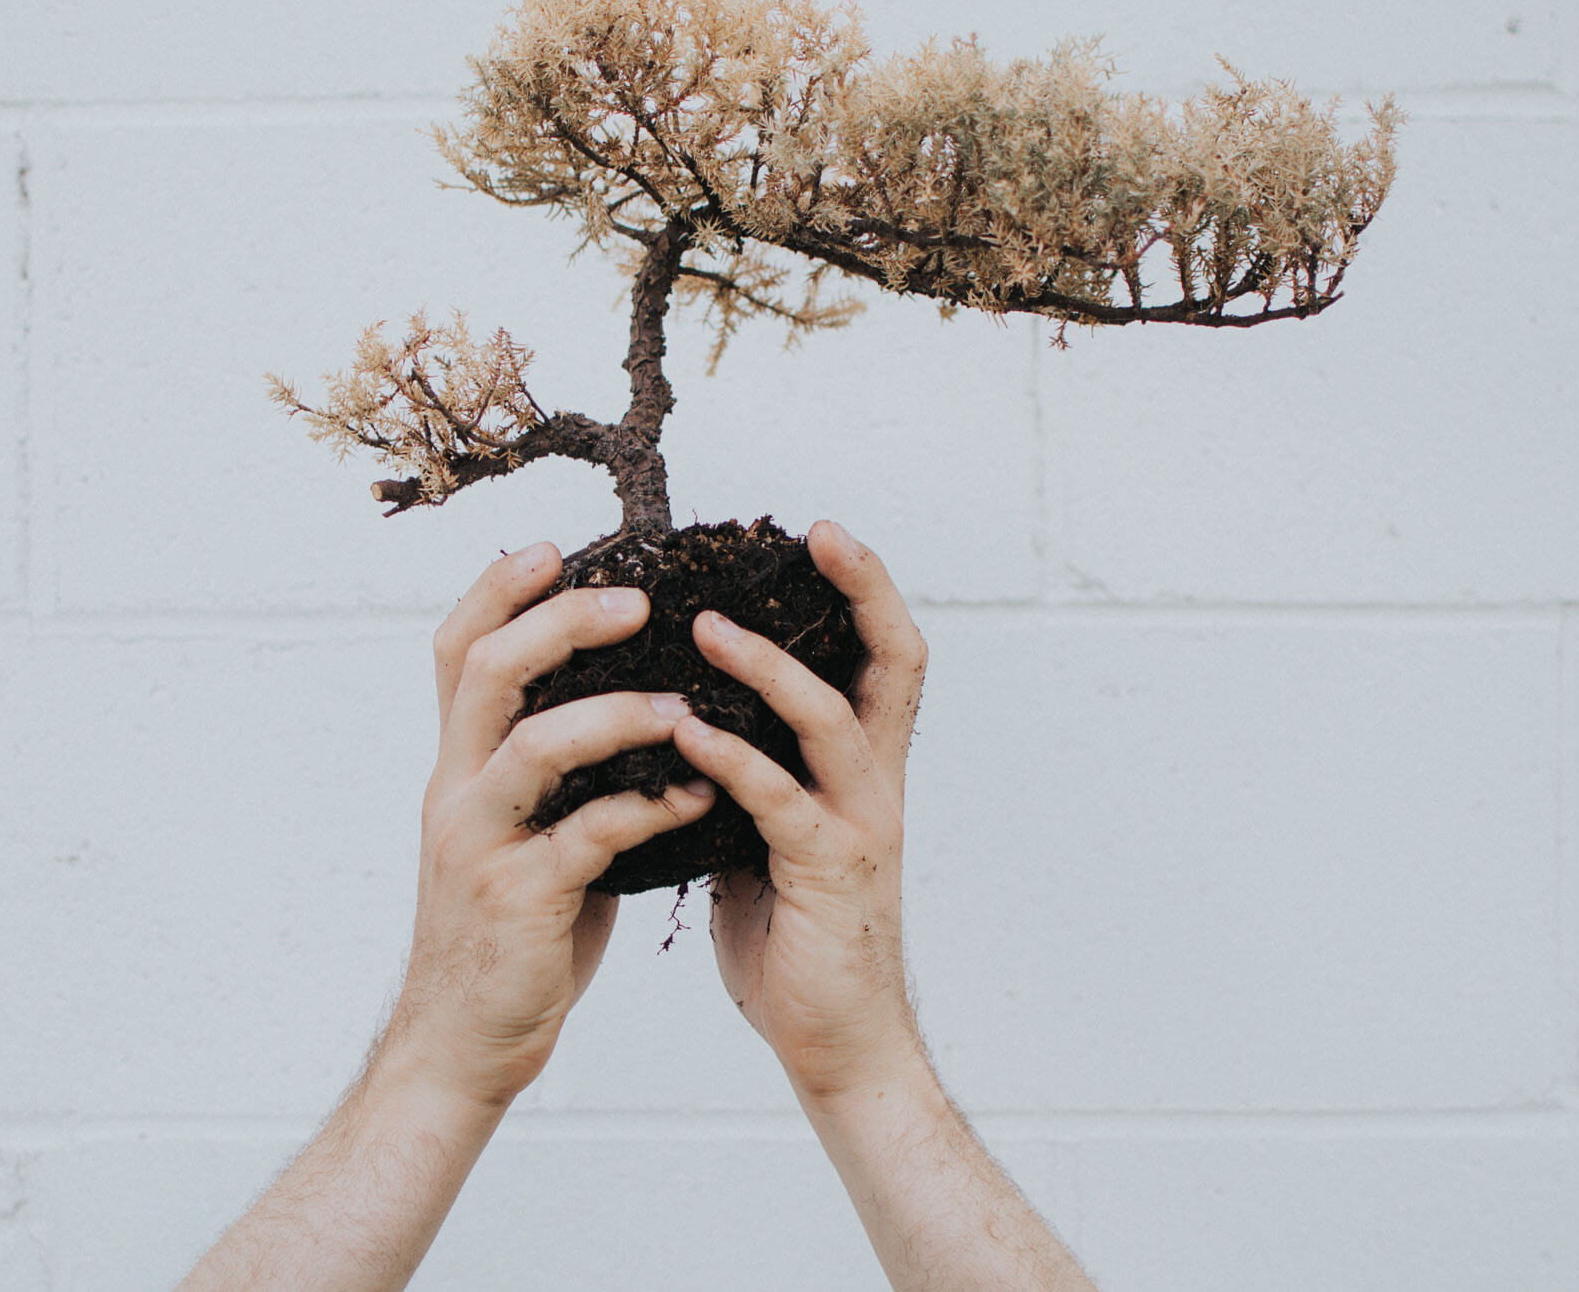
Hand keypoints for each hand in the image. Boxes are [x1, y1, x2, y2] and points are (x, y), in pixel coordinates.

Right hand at [382, 541, 715, 1109]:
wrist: (464, 1045)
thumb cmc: (511, 935)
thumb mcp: (519, 836)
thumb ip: (557, 777)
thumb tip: (630, 711)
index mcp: (458, 768)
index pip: (459, 651)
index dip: (498, 591)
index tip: (556, 547)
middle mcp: (456, 791)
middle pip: (489, 670)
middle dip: (561, 621)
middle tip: (637, 601)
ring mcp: (482, 843)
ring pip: (534, 745)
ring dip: (614, 714)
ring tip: (682, 705)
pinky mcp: (519, 899)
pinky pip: (587, 836)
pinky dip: (649, 809)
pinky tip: (699, 800)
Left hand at [671, 520, 930, 1101]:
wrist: (836, 1044)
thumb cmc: (798, 944)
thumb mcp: (769, 843)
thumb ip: (751, 782)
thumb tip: (691, 732)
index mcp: (863, 770)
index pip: (882, 658)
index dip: (865, 591)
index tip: (824, 535)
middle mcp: (875, 785)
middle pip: (893, 662)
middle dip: (860, 592)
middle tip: (814, 535)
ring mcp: (858, 825)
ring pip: (830, 719)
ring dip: (768, 668)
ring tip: (706, 629)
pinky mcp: (827, 873)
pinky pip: (781, 801)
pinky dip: (733, 761)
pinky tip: (685, 735)